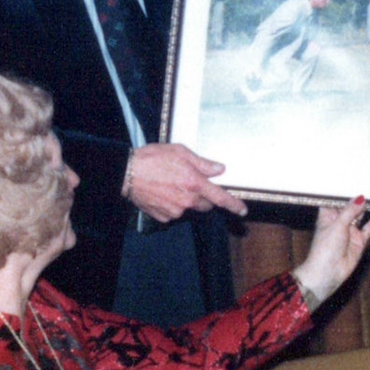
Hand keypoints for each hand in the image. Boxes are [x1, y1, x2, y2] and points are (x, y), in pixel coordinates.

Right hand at [125, 143, 248, 222]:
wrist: (126, 173)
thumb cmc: (152, 158)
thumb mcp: (180, 152)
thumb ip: (202, 163)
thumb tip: (219, 169)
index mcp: (194, 183)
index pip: (220, 198)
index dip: (234, 205)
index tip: (242, 210)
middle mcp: (187, 200)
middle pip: (205, 204)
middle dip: (202, 196)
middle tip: (188, 181)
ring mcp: (175, 211)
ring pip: (188, 208)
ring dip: (185, 199)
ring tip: (169, 184)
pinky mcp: (163, 217)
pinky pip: (174, 212)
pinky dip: (171, 204)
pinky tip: (161, 192)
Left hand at [291, 198, 369, 304]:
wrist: (328, 273)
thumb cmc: (324, 249)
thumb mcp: (337, 225)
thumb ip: (350, 211)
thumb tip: (360, 197)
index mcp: (327, 215)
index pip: (335, 199)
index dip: (342, 190)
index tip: (351, 177)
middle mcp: (339, 221)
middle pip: (350, 205)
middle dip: (358, 196)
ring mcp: (350, 230)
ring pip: (361, 215)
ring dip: (369, 206)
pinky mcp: (359, 240)